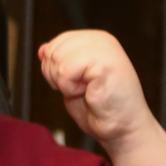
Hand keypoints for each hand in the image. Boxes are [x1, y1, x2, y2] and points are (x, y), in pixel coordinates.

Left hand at [38, 30, 157, 152]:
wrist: (122, 126)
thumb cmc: (100, 107)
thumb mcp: (72, 80)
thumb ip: (59, 62)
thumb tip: (42, 48)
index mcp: (94, 40)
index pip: (55, 43)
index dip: (53, 68)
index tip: (72, 82)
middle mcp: (100, 39)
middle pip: (53, 50)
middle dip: (56, 76)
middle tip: (80, 88)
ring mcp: (104, 48)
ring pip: (57, 58)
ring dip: (64, 83)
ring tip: (86, 89)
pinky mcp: (104, 62)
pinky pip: (66, 71)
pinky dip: (70, 88)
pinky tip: (88, 91)